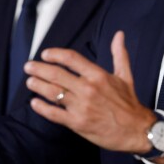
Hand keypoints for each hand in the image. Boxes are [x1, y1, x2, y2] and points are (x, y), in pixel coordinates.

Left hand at [24, 30, 155, 153]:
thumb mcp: (125, 75)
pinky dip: (41, 108)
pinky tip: (34, 103)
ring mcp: (81, 106)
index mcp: (98, 75)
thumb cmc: (129, 102)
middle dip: (39, 69)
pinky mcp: (77, 123)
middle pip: (56, 75)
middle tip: (29, 67)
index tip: (45, 54)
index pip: (71, 59)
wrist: (135, 129)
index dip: (55, 54)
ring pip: (52, 93)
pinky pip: (54, 114)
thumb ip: (119, 53)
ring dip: (37, 85)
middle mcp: (88, 89)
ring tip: (30, 81)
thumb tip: (119, 34)